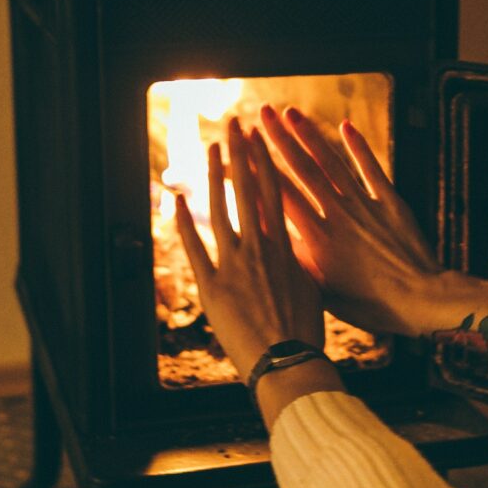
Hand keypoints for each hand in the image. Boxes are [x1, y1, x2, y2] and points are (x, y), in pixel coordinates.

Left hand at [173, 117, 325, 382]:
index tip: (261, 138)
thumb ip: (298, 262)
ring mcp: (233, 265)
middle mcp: (259, 249)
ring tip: (209, 149)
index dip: (266, 162)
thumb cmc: (305, 332)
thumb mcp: (312, 288)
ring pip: (220, 209)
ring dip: (213, 176)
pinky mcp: (212, 287)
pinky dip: (183, 221)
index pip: (275, 193)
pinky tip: (175, 198)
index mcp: (286, 248)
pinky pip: (194, 247)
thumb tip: (294, 248)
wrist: (288, 362)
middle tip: (234, 125)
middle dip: (240, 153)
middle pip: (248, 190)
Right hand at [258, 106, 450, 334]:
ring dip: (310, 135)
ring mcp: (365, 205)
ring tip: (290, 112)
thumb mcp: (325, 292)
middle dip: (278, 138)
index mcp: (317, 239)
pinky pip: (371, 168)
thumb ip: (300, 263)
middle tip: (260, 113)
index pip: (279, 196)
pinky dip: (358, 146)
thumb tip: (276, 242)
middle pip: (303, 169)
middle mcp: (338, 214)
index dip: (259, 169)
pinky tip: (345, 125)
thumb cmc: (370, 306)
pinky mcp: (390, 202)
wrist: (420, 300)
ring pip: (332, 163)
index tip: (242, 147)